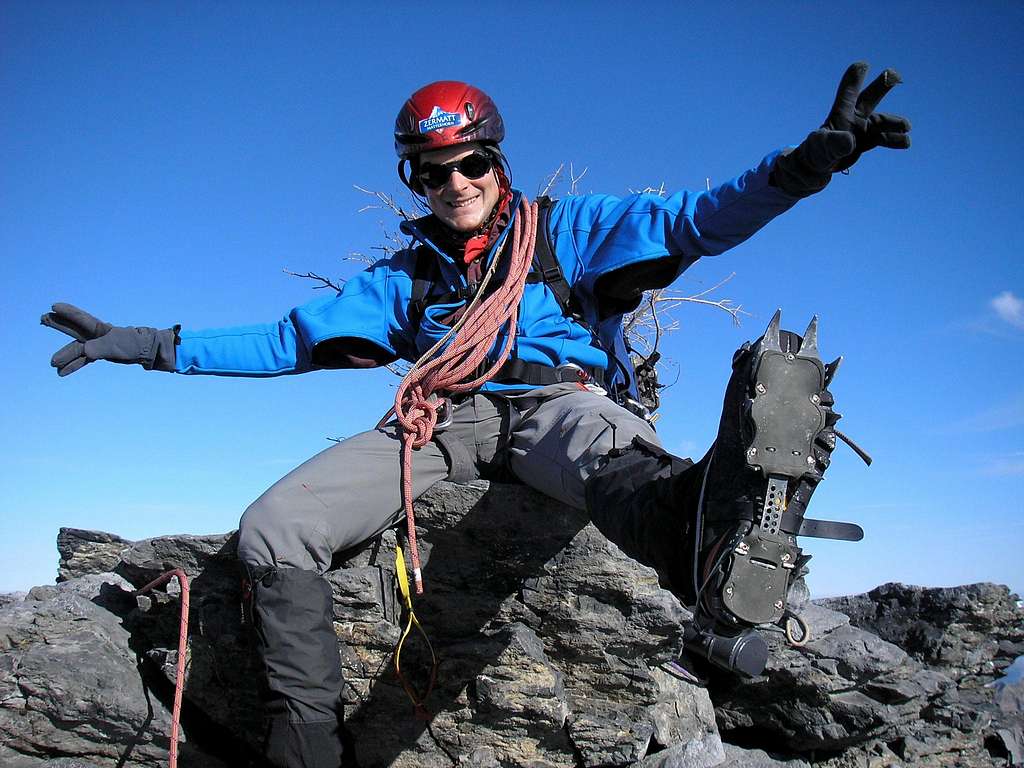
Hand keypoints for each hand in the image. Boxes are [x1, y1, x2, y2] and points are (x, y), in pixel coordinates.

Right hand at [41, 303, 177, 375]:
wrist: (148, 353)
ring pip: (77, 349)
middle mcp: (96, 335)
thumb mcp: (117, 345)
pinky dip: (74, 366)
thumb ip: (100, 348)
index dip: (68, 313)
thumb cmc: (134, 344)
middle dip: (59, 324)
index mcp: (101, 328)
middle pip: (74, 329)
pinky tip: (62, 373)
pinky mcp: (101, 354)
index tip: (54, 306)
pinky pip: (84, 360)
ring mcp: (98, 344)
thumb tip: (84, 352)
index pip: (81, 319)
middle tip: (42, 318)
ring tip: (52, 363)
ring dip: (65, 355)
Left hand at [822, 61, 910, 171]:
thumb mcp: (823, 147)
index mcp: (840, 113)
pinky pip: (883, 138)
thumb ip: (835, 143)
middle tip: (894, 75)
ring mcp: (861, 128)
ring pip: (881, 121)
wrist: (818, 166)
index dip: (855, 78)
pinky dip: (895, 139)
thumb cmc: (816, 152)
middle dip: (882, 85)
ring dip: (894, 123)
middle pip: (870, 97)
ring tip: (906, 127)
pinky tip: (906, 142)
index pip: (847, 92)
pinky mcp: (866, 141)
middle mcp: (853, 117)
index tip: (863, 65)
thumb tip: (850, 141)